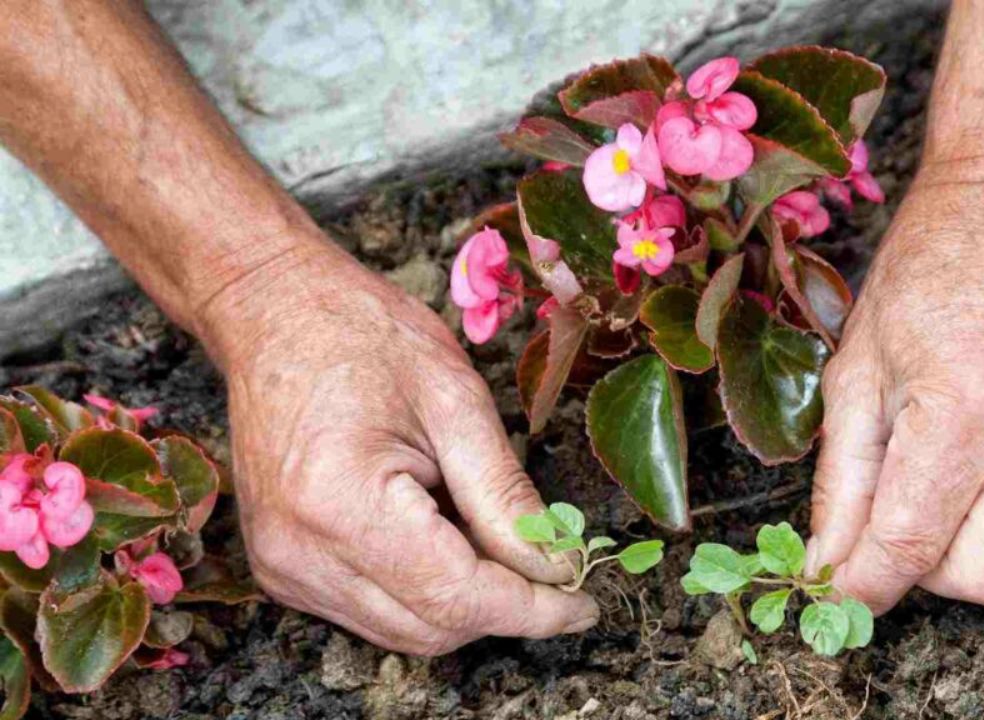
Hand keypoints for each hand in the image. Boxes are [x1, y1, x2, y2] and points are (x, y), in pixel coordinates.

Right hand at [203, 239, 596, 653]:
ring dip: (464, 602)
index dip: (530, 609)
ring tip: (491, 534)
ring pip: (403, 632)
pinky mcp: (282, 569)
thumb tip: (554, 565)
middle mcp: (298, 553)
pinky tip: (444, 535)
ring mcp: (282, 567)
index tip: (585, 603)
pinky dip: (423, 591)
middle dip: (503, 608)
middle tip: (554, 564)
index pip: (455, 597)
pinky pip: (372, 611)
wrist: (276, 315)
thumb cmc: (364, 336)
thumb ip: (504, 495)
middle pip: (430, 629)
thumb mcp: (457, 400)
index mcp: (340, 502)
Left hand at [807, 162, 983, 612]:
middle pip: (982, 583)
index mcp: (964, 416)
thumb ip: (843, 480)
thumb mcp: (856, 371)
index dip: (861, 585)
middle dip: (925, 571)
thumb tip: (827, 562)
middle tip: (895, 520)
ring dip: (970, 541)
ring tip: (944, 467)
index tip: (836, 590)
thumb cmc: (924, 274)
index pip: (907, 549)